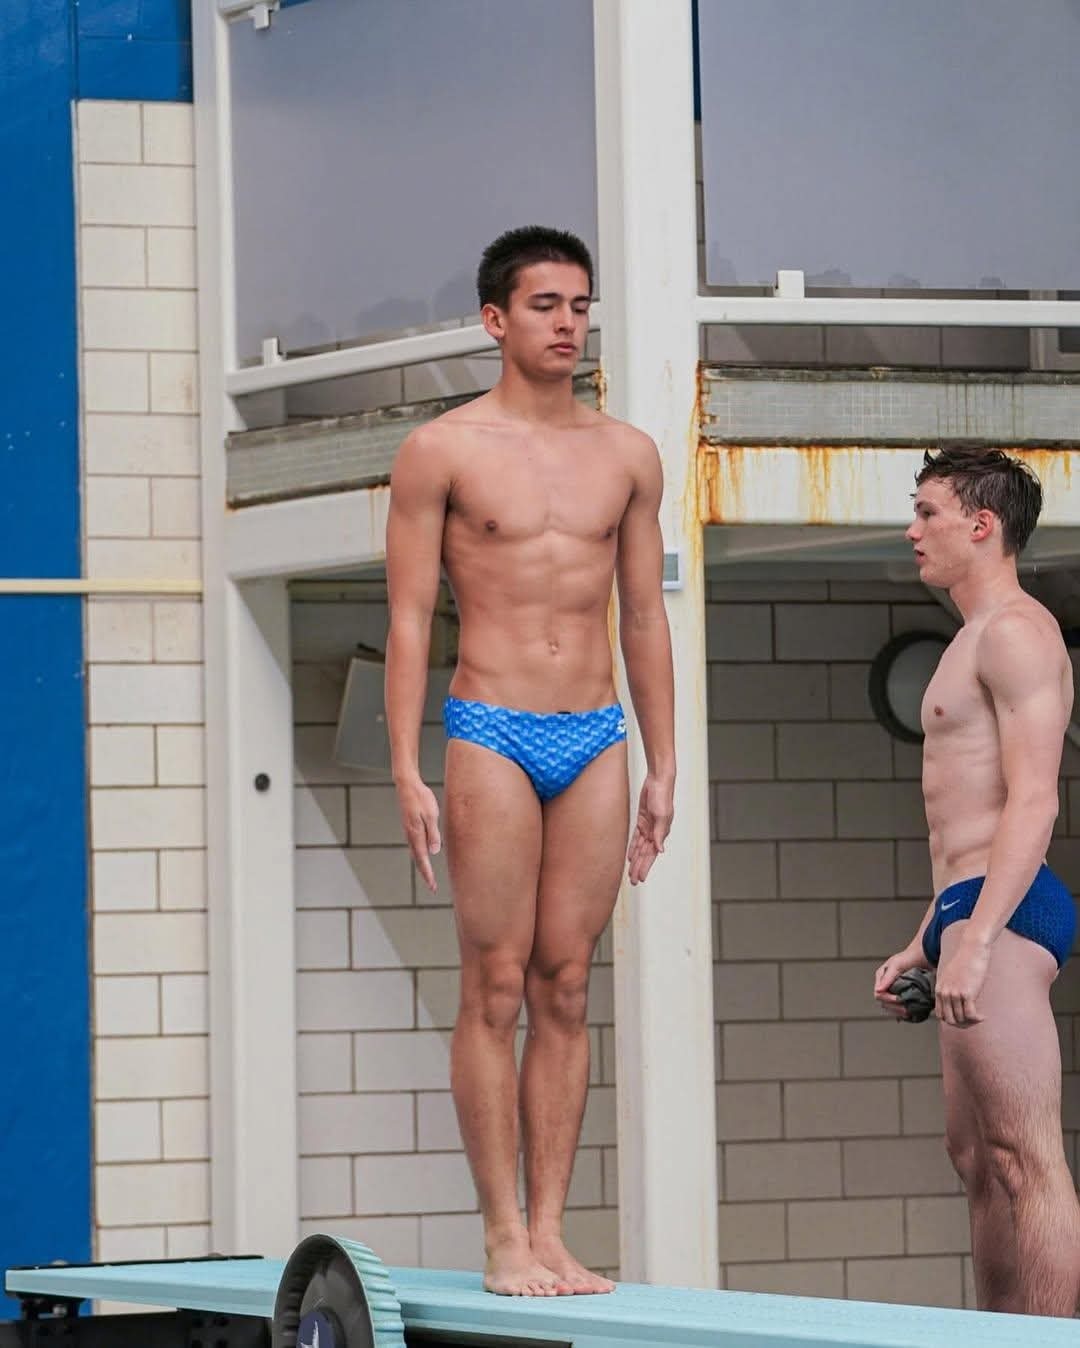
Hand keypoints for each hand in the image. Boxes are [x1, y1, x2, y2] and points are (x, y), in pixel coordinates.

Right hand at [394, 775, 441, 891]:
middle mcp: (411, 835)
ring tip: (429, 875)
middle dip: (425, 873)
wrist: (406, 784)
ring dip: (422, 865)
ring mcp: (408, 831)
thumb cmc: (421, 797)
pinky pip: (414, 844)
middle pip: (418, 859)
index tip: (432, 886)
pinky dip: (419, 854)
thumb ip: (433, 834)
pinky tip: (423, 855)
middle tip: (432, 886)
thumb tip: (434, 852)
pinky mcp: (409, 826)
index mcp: (416, 834)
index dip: (428, 874)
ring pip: (415, 852)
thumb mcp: (431, 815)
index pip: (423, 859)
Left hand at [627, 773, 673, 885]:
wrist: (658, 780)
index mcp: (661, 833)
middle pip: (645, 854)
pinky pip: (637, 838)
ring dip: (636, 860)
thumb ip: (660, 833)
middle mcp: (655, 832)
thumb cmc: (662, 796)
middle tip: (633, 881)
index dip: (645, 867)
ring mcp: (648, 827)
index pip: (651, 855)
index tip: (640, 879)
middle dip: (639, 868)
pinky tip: (630, 856)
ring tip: (631, 872)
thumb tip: (660, 851)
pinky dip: (633, 847)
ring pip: (640, 848)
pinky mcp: (642, 820)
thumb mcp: (661, 815)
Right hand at [873, 943, 929, 1019]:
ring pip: (892, 1007)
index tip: (899, 1000)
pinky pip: (901, 1007)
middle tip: (906, 1010)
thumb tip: (878, 991)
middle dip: (895, 1008)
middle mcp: (886, 986)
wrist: (924, 956)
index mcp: (881, 978)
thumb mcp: (896, 966)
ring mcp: (895, 991)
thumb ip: (887, 978)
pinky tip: (912, 1013)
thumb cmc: (908, 957)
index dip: (888, 999)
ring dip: (900, 1011)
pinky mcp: (904, 995)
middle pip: (885, 1003)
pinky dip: (905, 1011)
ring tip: (910, 1012)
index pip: (879, 994)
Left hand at [934, 936, 989, 1027]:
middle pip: (949, 1020)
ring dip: (971, 1023)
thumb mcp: (950, 976)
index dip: (951, 1021)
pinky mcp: (967, 993)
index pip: (940, 1015)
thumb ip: (949, 989)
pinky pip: (970, 1015)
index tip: (962, 1019)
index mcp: (939, 990)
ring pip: (960, 1019)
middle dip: (961, 1025)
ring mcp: (954, 994)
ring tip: (979, 1019)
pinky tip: (983, 1017)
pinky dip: (977, 1019)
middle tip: (972, 1022)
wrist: (971, 949)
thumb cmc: (964, 961)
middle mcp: (944, 993)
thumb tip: (954, 1002)